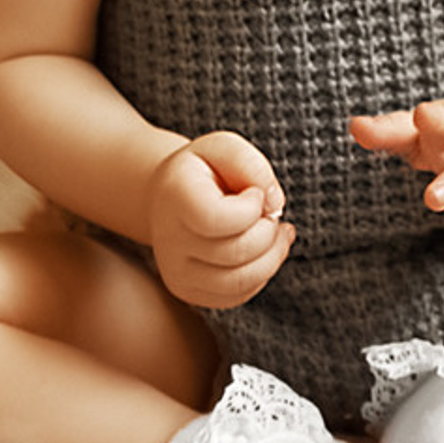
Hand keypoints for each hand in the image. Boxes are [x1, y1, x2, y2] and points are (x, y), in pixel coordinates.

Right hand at [149, 131, 293, 309]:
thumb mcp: (223, 146)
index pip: (218, 219)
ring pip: (240, 282)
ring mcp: (177, 274)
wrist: (167, 198)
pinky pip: (237, 296)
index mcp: (176, 199)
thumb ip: (251, 165)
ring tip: (276, 230)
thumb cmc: (203, 169)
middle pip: (236, 253)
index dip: (252, 206)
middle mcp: (170, 243)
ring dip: (273, 255)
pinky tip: (266, 248)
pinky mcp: (190, 292)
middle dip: (269, 230)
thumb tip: (275, 204)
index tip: (254, 193)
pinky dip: (263, 273)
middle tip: (269, 211)